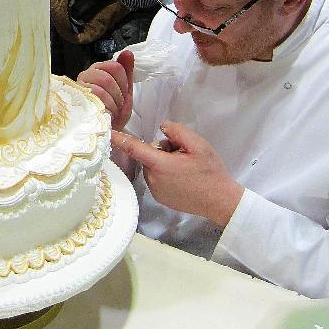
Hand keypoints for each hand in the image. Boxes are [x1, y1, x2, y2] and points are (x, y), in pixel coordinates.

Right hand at [78, 51, 133, 131]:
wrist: (105, 132)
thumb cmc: (114, 112)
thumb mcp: (125, 92)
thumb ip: (127, 72)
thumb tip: (128, 52)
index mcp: (98, 70)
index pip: (115, 67)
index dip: (123, 83)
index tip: (123, 93)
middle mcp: (86, 75)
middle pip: (107, 78)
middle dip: (117, 96)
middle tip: (117, 105)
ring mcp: (79, 88)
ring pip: (100, 89)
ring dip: (111, 104)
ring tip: (111, 111)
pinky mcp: (75, 100)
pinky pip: (94, 100)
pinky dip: (105, 109)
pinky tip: (104, 114)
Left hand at [113, 120, 243, 227]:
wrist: (221, 201)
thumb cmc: (210, 172)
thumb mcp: (198, 145)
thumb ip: (177, 131)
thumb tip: (162, 127)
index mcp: (160, 165)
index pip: (134, 149)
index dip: (120, 139)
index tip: (107, 133)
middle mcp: (153, 179)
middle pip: (148, 155)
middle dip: (161, 150)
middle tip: (183, 155)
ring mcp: (156, 191)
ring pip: (152, 167)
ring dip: (163, 163)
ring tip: (185, 168)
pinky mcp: (161, 199)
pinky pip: (156, 179)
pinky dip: (165, 174)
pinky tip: (183, 178)